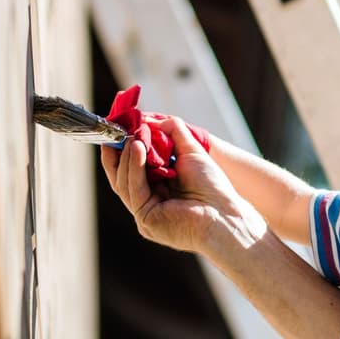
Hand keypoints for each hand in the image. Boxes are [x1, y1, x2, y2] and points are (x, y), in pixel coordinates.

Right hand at [101, 116, 266, 257]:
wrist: (224, 214)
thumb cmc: (212, 186)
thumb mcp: (191, 151)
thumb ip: (173, 131)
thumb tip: (150, 119)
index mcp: (158, 188)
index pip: (132, 168)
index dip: (124, 149)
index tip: (120, 129)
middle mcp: (149, 201)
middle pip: (122, 176)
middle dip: (118, 153)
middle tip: (115, 132)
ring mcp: (146, 212)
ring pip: (124, 182)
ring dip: (127, 157)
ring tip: (132, 137)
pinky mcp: (146, 219)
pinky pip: (134, 190)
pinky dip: (134, 168)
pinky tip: (138, 149)